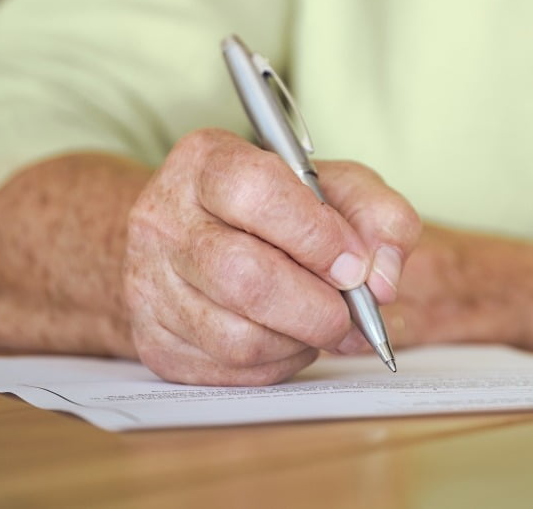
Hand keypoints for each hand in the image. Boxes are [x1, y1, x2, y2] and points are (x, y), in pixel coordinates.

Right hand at [122, 128, 419, 383]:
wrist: (203, 237)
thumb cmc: (280, 208)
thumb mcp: (338, 187)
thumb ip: (379, 215)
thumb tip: (383, 279)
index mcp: (207, 161)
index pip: (257, 192)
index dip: (316, 236)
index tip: (355, 266)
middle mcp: (164, 218)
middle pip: (244, 277)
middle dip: (316, 306)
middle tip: (350, 313)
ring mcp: (149, 282)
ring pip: (236, 336)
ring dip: (300, 340)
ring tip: (321, 322)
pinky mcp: (153, 340)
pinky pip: (228, 371)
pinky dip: (277, 364)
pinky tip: (289, 338)